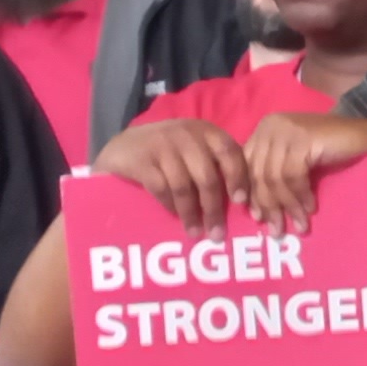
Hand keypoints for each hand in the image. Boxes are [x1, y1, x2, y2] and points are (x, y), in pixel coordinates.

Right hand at [94, 119, 253, 232]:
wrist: (124, 147)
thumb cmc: (168, 153)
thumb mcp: (195, 150)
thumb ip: (215, 165)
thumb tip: (242, 202)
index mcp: (206, 131)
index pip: (230, 152)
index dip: (238, 177)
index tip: (240, 203)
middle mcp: (186, 135)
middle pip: (207, 176)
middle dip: (213, 208)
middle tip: (217, 234)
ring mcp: (162, 146)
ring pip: (184, 186)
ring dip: (191, 213)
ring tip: (195, 233)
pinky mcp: (141, 160)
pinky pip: (161, 188)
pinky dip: (169, 205)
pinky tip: (173, 216)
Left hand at [240, 114, 366, 231]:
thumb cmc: (333, 152)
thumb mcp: (296, 161)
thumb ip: (274, 173)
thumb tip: (253, 207)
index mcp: (265, 129)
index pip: (246, 165)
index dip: (251, 194)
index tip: (257, 218)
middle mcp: (271, 125)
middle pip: (258, 173)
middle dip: (268, 206)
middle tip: (277, 231)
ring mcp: (287, 130)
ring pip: (274, 178)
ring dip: (288, 206)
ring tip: (300, 225)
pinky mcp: (303, 138)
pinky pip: (292, 176)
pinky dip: (300, 196)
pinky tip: (310, 208)